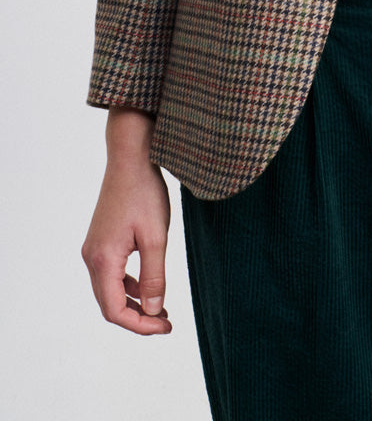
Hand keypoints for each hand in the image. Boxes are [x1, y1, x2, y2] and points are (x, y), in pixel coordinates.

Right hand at [81, 107, 172, 334]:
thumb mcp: (156, 237)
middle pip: (109, 304)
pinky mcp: (101, 240)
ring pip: (110, 290)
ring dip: (134, 302)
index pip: (115, 311)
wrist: (131, 158)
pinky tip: (150, 285)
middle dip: (138, 318)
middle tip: (167, 323)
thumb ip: (155, 277)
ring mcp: (94, 248)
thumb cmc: (145, 193)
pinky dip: (129, 285)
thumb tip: (155, 311)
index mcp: (103, 260)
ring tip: (163, 309)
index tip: (166, 327)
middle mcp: (92, 257)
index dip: (140, 325)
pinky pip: (111, 274)